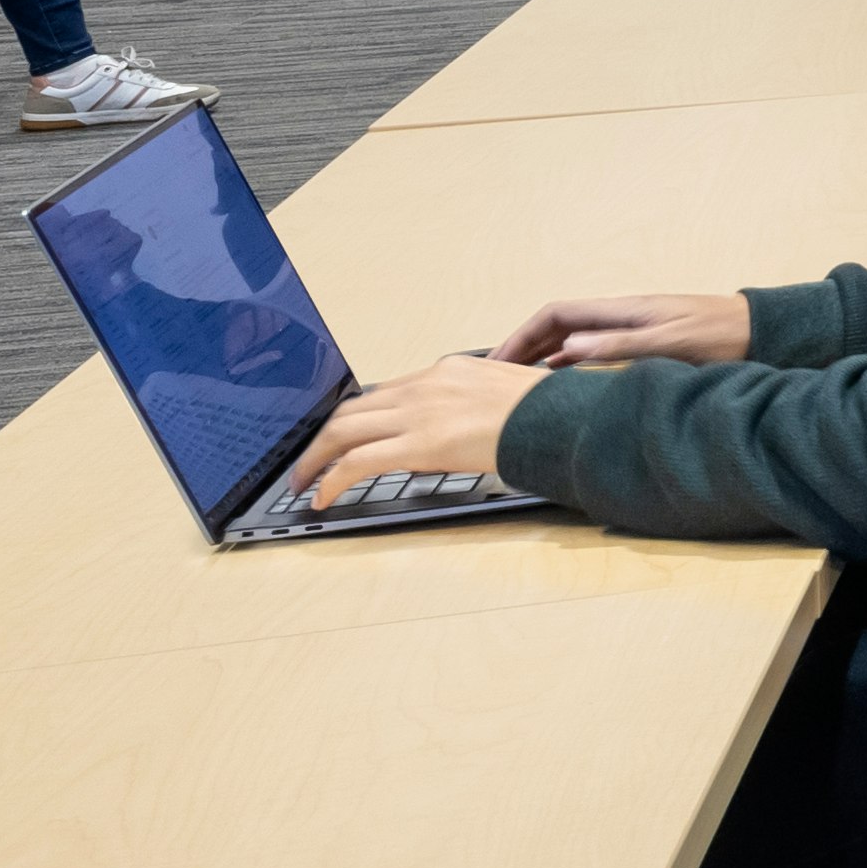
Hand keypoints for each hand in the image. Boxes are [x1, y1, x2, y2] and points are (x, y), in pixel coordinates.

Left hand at [297, 357, 539, 497]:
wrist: (563, 416)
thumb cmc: (548, 411)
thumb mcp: (505, 392)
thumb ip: (474, 404)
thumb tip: (465, 428)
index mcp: (446, 371)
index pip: (383, 394)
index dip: (354, 421)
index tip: (343, 439)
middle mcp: (424, 385)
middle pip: (351, 409)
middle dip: (320, 439)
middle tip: (306, 463)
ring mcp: (419, 411)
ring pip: (342, 431)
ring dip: (315, 459)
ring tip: (303, 482)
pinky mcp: (419, 442)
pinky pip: (357, 461)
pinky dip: (331, 480)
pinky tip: (322, 496)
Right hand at [492, 285, 749, 368]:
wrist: (760, 331)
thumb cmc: (720, 336)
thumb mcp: (668, 343)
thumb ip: (619, 346)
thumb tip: (567, 347)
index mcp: (621, 310)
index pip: (554, 315)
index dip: (520, 336)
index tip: (496, 362)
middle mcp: (620, 316)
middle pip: (556, 327)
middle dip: (522, 348)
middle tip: (495, 378)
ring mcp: (630, 328)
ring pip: (572, 339)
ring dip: (542, 357)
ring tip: (517, 384)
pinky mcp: (643, 343)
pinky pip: (593, 351)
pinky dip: (569, 365)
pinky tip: (562, 383)